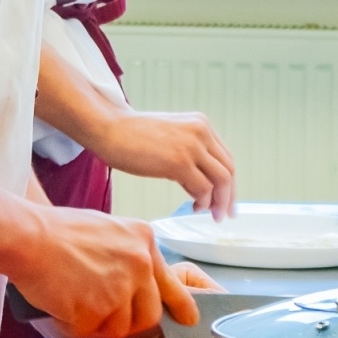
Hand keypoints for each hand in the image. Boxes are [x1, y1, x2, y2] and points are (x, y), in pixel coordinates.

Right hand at [10, 207, 194, 337]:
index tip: (189, 320)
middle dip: (126, 318)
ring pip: (120, 327)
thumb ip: (131, 256)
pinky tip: (63, 299)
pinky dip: (75, 323)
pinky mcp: (97, 310)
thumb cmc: (59, 231)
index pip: (172, 285)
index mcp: (144, 241)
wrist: (28, 237)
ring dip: (98, 321)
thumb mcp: (110, 231)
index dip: (181, 307)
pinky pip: (91, 331)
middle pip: (148, 315)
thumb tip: (142, 282)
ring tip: (75, 292)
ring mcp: (120, 288)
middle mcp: (140, 264)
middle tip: (98, 303)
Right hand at [92, 110, 235, 220]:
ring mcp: (191, 146)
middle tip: (223, 214)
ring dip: (218, 202)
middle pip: (228, 169)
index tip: (226, 199)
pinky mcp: (180, 162)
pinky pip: (203, 188)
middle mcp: (201, 131)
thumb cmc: (130, 136)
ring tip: (208, 213)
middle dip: (228, 196)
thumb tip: (200, 186)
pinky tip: (193, 206)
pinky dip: (202, 201)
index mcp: (200, 124)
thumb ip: (188, 154)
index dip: (229, 182)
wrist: (109, 128)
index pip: (225, 157)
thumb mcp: (169, 138)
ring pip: (221, 180)